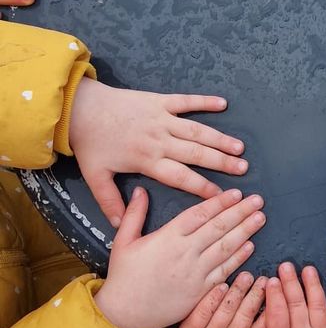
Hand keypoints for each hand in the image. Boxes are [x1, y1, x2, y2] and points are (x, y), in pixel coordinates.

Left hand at [68, 78, 247, 226]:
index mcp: (147, 160)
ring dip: (219, 138)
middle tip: (243, 169)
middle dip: (222, 163)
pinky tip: (223, 104)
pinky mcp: (160, 101)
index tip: (221, 196)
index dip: (203, 187)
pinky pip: (186, 101)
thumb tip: (118, 227)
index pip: (181, 177)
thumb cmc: (90, 143)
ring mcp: (162, 118)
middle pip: (197, 154)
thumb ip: (110, 202)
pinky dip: (205, 101)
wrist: (81, 108)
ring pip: (197, 130)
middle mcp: (160, 140)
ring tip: (239, 147)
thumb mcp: (96, 177)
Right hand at [93, 186, 264, 327]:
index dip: (220, 202)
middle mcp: (185, 253)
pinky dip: (238, 258)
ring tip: (260, 218)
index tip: (236, 193)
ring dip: (246, 231)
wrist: (127, 314)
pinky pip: (224, 271)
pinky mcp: (200, 290)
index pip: (200, 214)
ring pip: (226, 247)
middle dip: (240, 212)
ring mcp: (195, 273)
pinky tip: (251, 245)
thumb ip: (134, 214)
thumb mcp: (123, 241)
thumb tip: (139, 190)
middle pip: (218, 228)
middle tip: (258, 200)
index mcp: (167, 238)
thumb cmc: (124, 277)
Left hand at [154, 272, 266, 327]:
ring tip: (246, 277)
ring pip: (226, 310)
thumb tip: (273, 311)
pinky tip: (222, 285)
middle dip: (256, 295)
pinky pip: (204, 310)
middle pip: (245, 315)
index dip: (271, 309)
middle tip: (264, 280)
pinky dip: (214, 297)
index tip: (278, 293)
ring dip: (238, 291)